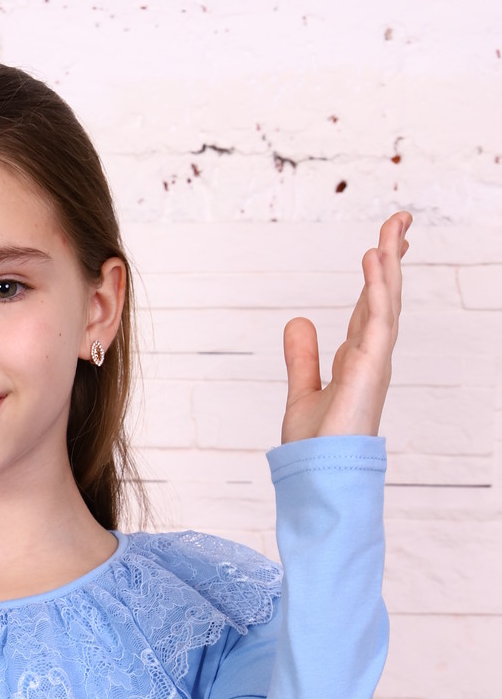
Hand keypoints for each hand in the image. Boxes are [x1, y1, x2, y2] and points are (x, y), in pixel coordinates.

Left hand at [279, 211, 410, 441]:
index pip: (370, 309)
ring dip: (390, 263)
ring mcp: (375, 362)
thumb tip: (298, 321)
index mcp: (358, 360)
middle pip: (385, 297)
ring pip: (387, 301)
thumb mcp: (302, 391)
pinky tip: (375, 258)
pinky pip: (379, 319)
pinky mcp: (372, 368)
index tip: (381, 246)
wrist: (320, 477)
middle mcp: (371, 357)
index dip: (376, 277)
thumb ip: (302, 357)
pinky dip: (378, 287)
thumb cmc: (317, 447)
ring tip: (394, 226)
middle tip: (400, 220)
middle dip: (392, 258)